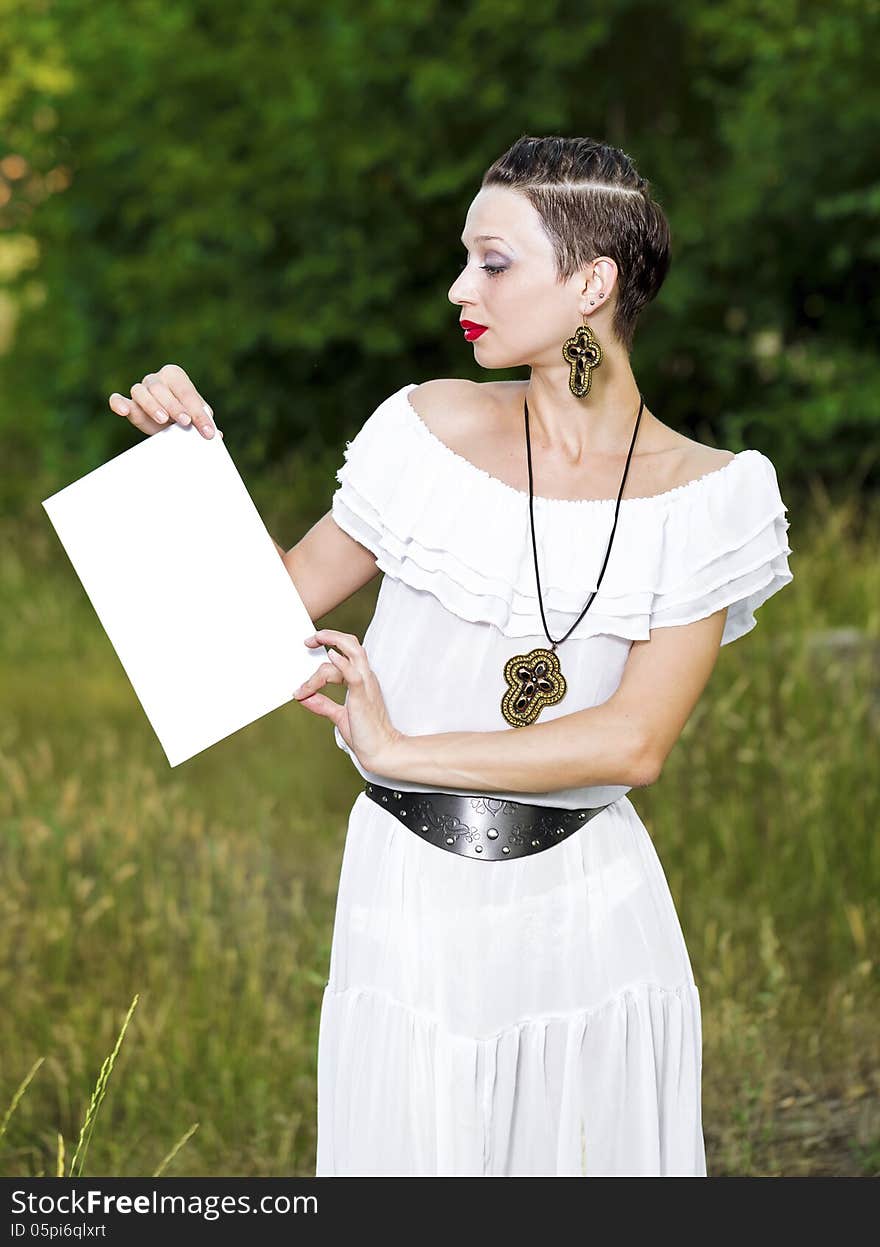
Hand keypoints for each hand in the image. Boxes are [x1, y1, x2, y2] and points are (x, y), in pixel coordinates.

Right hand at [108, 362, 221, 440]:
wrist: (169, 423)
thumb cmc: (185, 416)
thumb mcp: (197, 418)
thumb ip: (205, 423)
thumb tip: (219, 435)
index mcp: (175, 375)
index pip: (186, 391)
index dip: (197, 411)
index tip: (207, 431)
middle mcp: (156, 379)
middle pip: (161, 389)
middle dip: (175, 406)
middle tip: (185, 422)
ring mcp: (140, 390)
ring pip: (140, 392)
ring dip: (152, 405)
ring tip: (164, 419)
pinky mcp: (128, 404)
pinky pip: (118, 399)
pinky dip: (119, 403)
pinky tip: (123, 410)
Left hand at [293, 629, 404, 773]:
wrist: (380, 750)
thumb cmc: (365, 734)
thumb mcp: (338, 715)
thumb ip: (323, 705)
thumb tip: (304, 698)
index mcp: (361, 681)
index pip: (345, 655)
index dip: (327, 650)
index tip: (309, 651)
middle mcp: (365, 678)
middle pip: (352, 644)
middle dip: (330, 636)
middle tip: (309, 639)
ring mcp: (365, 685)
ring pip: (353, 651)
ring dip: (334, 641)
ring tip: (316, 639)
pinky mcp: (362, 696)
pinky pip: (353, 674)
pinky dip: (341, 663)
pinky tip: (330, 656)